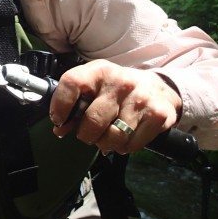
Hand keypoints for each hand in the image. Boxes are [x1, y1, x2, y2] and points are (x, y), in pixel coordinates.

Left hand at [48, 59, 182, 154]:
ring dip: (106, 143)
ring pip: (112, 137)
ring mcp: (140, 99)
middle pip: (92, 121)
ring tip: (108, 136)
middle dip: (86, 135)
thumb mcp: (95, 86)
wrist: (159, 88)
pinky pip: (131, 145)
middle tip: (89, 134)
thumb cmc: (117, 90)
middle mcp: (121, 82)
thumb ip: (75, 104)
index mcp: (99, 71)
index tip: (58, 120)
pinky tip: (126, 136)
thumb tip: (59, 129)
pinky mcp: (157, 116)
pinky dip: (124, 147)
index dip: (59, 105)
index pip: (71, 83)